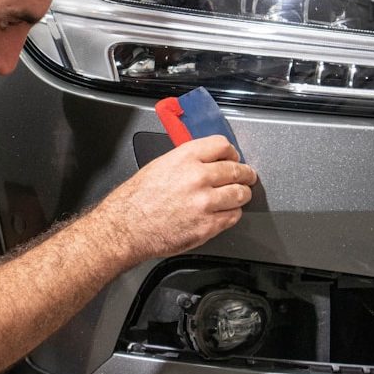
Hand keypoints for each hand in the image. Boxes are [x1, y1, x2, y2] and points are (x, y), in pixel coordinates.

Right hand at [96, 134, 257, 264]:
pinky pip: (232, 216)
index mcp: (185, 158)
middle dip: (244, 174)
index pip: (222, 145)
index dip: (231, 152)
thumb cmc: (136, 199)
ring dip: (242, 194)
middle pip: (237, 170)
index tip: (233, 157)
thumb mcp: (159, 165)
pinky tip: (225, 212)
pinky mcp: (208, 226)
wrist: (127, 227)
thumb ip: (186, 161)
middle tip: (246, 176)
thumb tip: (206, 161)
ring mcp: (205, 203)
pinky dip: (232, 213)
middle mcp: (198, 177)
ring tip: (239, 195)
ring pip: (240, 194)